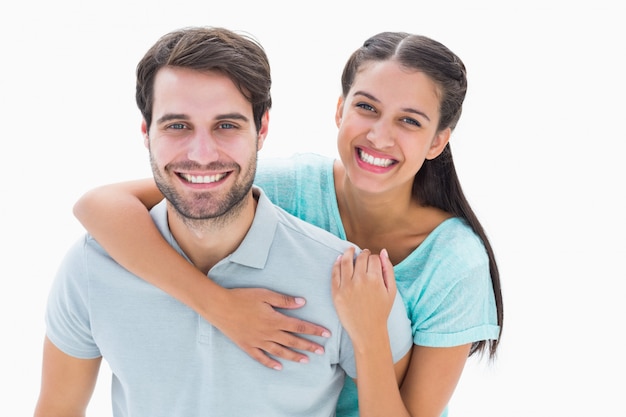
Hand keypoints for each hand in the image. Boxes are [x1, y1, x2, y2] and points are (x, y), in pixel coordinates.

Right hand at [209, 288, 330, 369]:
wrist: (219, 307)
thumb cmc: (242, 297)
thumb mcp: (265, 294)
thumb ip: (284, 300)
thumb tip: (302, 302)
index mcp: (274, 320)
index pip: (299, 326)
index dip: (314, 330)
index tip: (326, 334)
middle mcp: (268, 333)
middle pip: (292, 341)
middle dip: (308, 346)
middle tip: (321, 351)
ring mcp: (258, 341)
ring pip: (280, 352)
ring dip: (294, 357)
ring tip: (306, 361)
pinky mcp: (247, 345)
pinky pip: (261, 357)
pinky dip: (270, 363)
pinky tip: (279, 367)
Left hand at [331, 247, 396, 344]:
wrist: (367, 330)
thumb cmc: (381, 311)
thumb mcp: (391, 290)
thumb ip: (388, 269)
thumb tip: (383, 252)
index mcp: (375, 279)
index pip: (373, 258)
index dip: (374, 257)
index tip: (373, 260)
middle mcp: (360, 280)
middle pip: (360, 258)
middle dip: (363, 253)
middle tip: (363, 254)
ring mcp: (346, 286)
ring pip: (345, 261)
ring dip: (348, 253)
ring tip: (350, 250)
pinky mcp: (336, 292)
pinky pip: (334, 273)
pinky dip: (336, 263)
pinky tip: (339, 259)